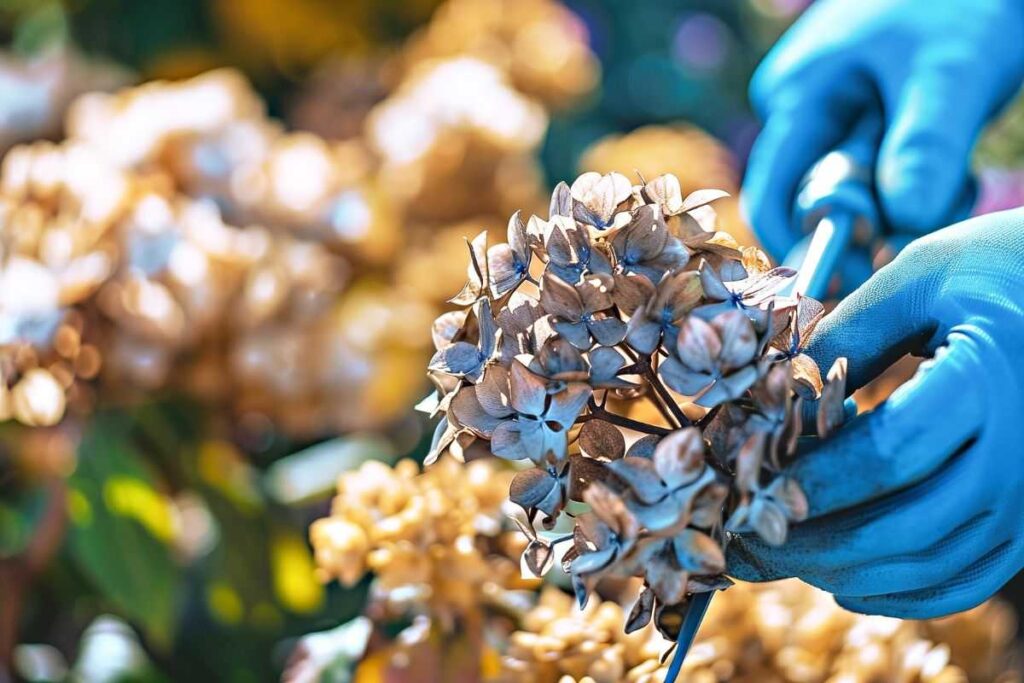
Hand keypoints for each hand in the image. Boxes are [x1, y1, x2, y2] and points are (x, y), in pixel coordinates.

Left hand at [726, 209, 1023, 617]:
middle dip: (814, 541)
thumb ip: (846, 333)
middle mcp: (1021, 453)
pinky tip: (845, 580)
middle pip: (905, 527)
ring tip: (781, 556)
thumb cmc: (996, 269)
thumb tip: (772, 393)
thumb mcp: (920, 278)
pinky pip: (966, 578)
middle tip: (746, 538)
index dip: (811, 482)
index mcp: (987, 382)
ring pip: (933, 565)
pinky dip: (901, 592)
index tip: (748, 490)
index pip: (887, 455)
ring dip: (847, 572)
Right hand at [743, 0, 1023, 262]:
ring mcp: (826, 99)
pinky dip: (911, 171)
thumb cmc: (965, 3)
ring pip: (850, 178)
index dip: (802, 249)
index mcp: (798, 94)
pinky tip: (946, 147)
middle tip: (927, 218)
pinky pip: (873, 159)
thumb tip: (898, 231)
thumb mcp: (952, 74)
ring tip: (952, 171)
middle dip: (869, 217)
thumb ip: (922, 151)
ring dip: (900, 193)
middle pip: (814, 192)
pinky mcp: (858, 100)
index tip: (857, 281)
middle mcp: (797, 100)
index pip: (770, 198)